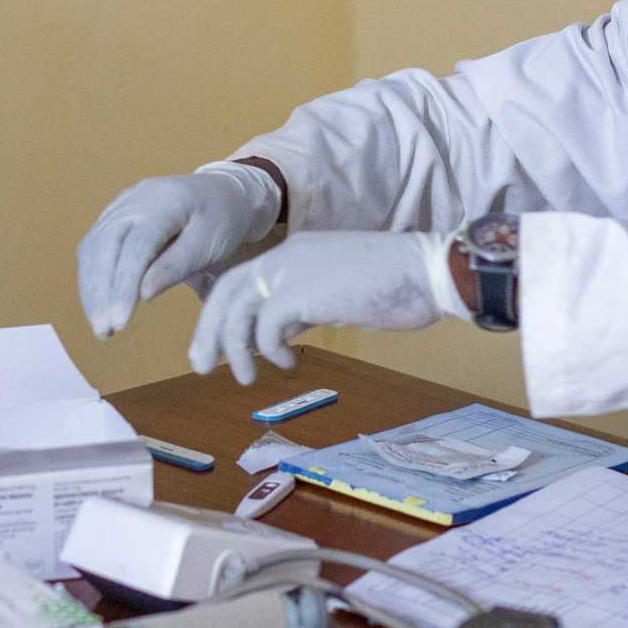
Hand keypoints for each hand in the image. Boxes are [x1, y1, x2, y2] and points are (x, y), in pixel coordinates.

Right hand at [78, 162, 281, 337]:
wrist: (224, 191)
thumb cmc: (222, 220)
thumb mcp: (210, 243)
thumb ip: (177, 265)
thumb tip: (144, 294)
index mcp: (165, 201)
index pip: (136, 246)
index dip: (124, 285)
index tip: (120, 321)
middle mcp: (135, 199)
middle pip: (106, 246)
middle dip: (101, 292)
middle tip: (104, 331)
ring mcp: (122, 205)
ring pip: (94, 247)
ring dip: (92, 289)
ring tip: (100, 326)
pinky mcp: (115, 215)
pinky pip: (94, 246)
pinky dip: (93, 277)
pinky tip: (98, 304)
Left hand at [189, 230, 449, 383]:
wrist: (426, 270)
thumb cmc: (396, 283)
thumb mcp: (339, 291)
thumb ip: (308, 303)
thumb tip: (286, 328)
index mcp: (294, 251)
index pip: (242, 278)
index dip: (223, 312)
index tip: (216, 342)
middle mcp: (285, 255)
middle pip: (226, 292)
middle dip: (210, 330)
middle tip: (201, 364)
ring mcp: (291, 271)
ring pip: (237, 309)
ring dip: (234, 347)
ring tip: (244, 376)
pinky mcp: (302, 293)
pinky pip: (265, 326)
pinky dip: (267, 349)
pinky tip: (286, 362)